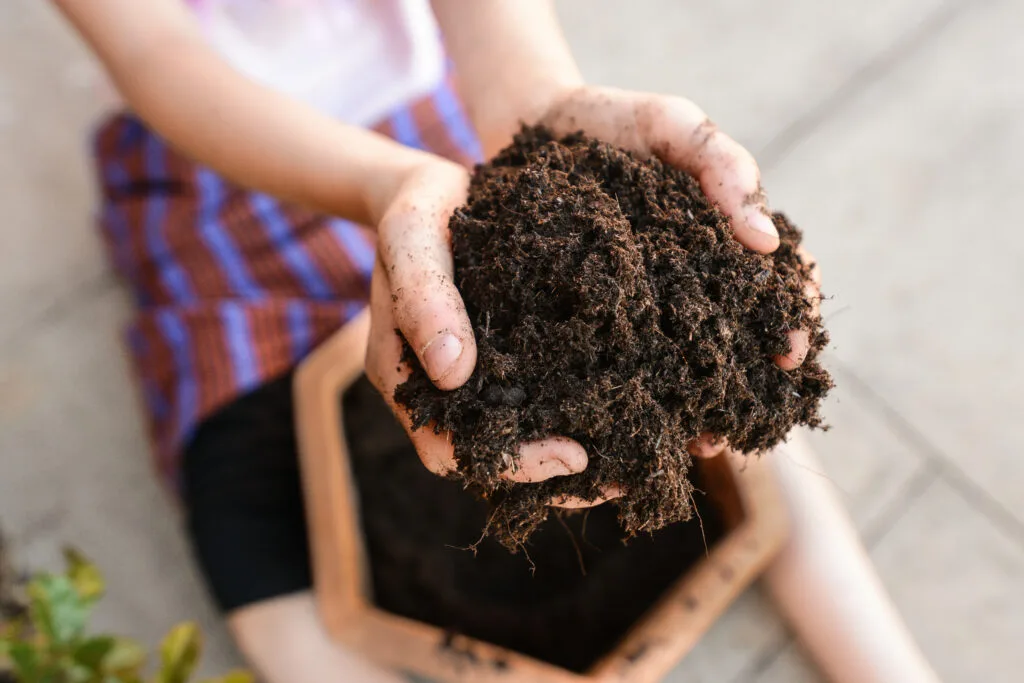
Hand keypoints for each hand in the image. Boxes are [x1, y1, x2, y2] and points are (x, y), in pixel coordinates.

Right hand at [364, 158, 609, 506]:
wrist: (437, 192)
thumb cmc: (419, 212)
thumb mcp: (412, 238)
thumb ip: (423, 298)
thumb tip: (451, 373)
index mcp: (409, 379)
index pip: (452, 450)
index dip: (512, 465)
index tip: (575, 455)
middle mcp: (447, 395)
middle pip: (498, 463)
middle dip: (560, 482)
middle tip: (627, 476)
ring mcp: (482, 383)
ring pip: (526, 443)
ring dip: (578, 463)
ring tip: (640, 459)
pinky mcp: (515, 363)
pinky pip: (547, 402)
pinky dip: (584, 416)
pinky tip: (631, 411)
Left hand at [537, 85, 823, 458]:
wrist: (535, 129)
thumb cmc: (616, 123)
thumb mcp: (676, 126)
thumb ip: (725, 167)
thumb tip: (766, 242)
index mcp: (728, 239)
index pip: (785, 285)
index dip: (796, 319)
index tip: (791, 352)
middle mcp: (695, 279)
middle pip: (739, 340)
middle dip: (748, 385)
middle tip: (744, 420)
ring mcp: (647, 299)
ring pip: (685, 362)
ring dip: (698, 404)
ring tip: (697, 440)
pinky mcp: (596, 311)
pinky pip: (623, 357)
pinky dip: (637, 391)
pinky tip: (634, 419)